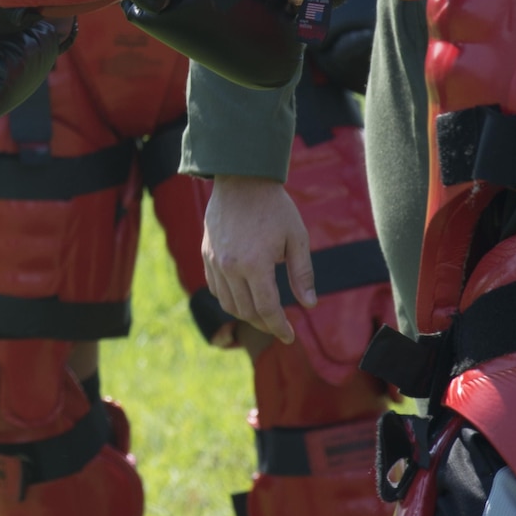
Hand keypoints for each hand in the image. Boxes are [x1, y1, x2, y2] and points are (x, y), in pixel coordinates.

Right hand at [202, 174, 314, 344]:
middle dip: (265, 324)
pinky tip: (242, 298)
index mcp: (255, 264)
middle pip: (246, 311)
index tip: (290, 336)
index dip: (279, 327)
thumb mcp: (296, 238)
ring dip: (245, 315)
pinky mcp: (206, 253)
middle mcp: (230, 267)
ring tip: (262, 316)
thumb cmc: (274, 207)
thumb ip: (302, 274)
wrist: (240, 179)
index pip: (268, 309)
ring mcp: (214, 260)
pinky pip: (215, 287)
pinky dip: (228, 299)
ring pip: (228, 303)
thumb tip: (309, 305)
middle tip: (279, 327)